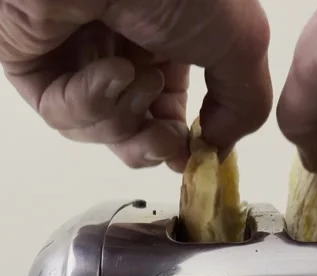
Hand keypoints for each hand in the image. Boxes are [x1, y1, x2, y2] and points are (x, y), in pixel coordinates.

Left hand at [0, 0, 271, 168]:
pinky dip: (89, 103)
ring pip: (101, 127)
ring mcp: (76, 56)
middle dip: (153, 142)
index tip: (194, 158)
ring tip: (131, 77)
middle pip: (136, 129)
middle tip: (164, 142)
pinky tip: (106, 70)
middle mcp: (122, 46)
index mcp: (168, 38)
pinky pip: (63, 114)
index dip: (182, 140)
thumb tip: (220, 147)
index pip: (170, 109)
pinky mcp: (33, 65)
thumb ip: (245, 103)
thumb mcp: (239, 41)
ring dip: (123, 116)